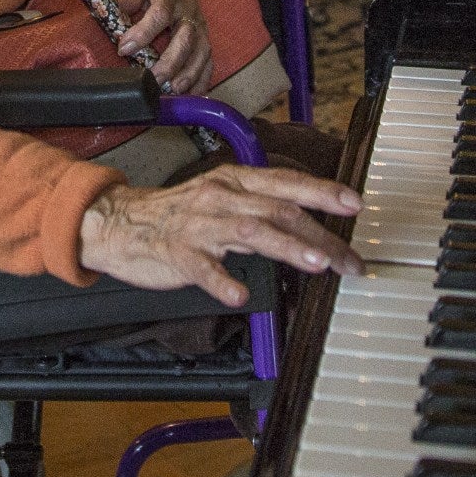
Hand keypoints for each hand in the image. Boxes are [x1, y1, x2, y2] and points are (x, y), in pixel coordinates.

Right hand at [77, 167, 363, 306]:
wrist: (120, 223)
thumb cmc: (177, 215)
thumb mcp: (222, 201)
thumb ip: (261, 211)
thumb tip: (306, 227)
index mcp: (234, 181)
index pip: (287, 182)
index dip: (323, 192)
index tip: (355, 205)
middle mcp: (220, 196)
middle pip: (279, 210)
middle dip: (320, 234)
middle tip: (349, 259)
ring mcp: (199, 224)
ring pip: (250, 230)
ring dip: (287, 246)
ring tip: (316, 263)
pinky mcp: (176, 251)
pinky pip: (202, 266)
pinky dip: (222, 279)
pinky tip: (241, 295)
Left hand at [116, 0, 211, 93]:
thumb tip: (123, 10)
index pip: (160, 13)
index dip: (144, 32)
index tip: (125, 48)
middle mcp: (188, 9)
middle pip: (185, 37)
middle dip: (170, 62)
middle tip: (153, 79)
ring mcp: (199, 23)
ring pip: (201, 50)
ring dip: (190, 73)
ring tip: (174, 90)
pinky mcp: (204, 35)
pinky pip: (208, 58)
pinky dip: (203, 77)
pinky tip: (192, 93)